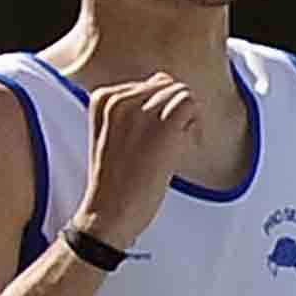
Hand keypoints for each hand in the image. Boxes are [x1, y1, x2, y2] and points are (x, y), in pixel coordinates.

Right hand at [72, 74, 196, 253]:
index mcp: (103, 97)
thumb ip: (131, 109)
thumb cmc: (114, 181)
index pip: (150, 83)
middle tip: (165, 145)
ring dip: (184, 121)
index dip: (160, 110)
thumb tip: (164, 83)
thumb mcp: (110, 134)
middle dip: (174, 113)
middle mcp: (119, 98)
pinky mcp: (162, 126)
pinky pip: (190, 106)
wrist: (107, 213)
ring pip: (181, 94)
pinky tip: (179, 148)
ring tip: (170, 148)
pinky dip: (192, 126)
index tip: (152, 138)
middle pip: (167, 86)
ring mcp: (140, 110)